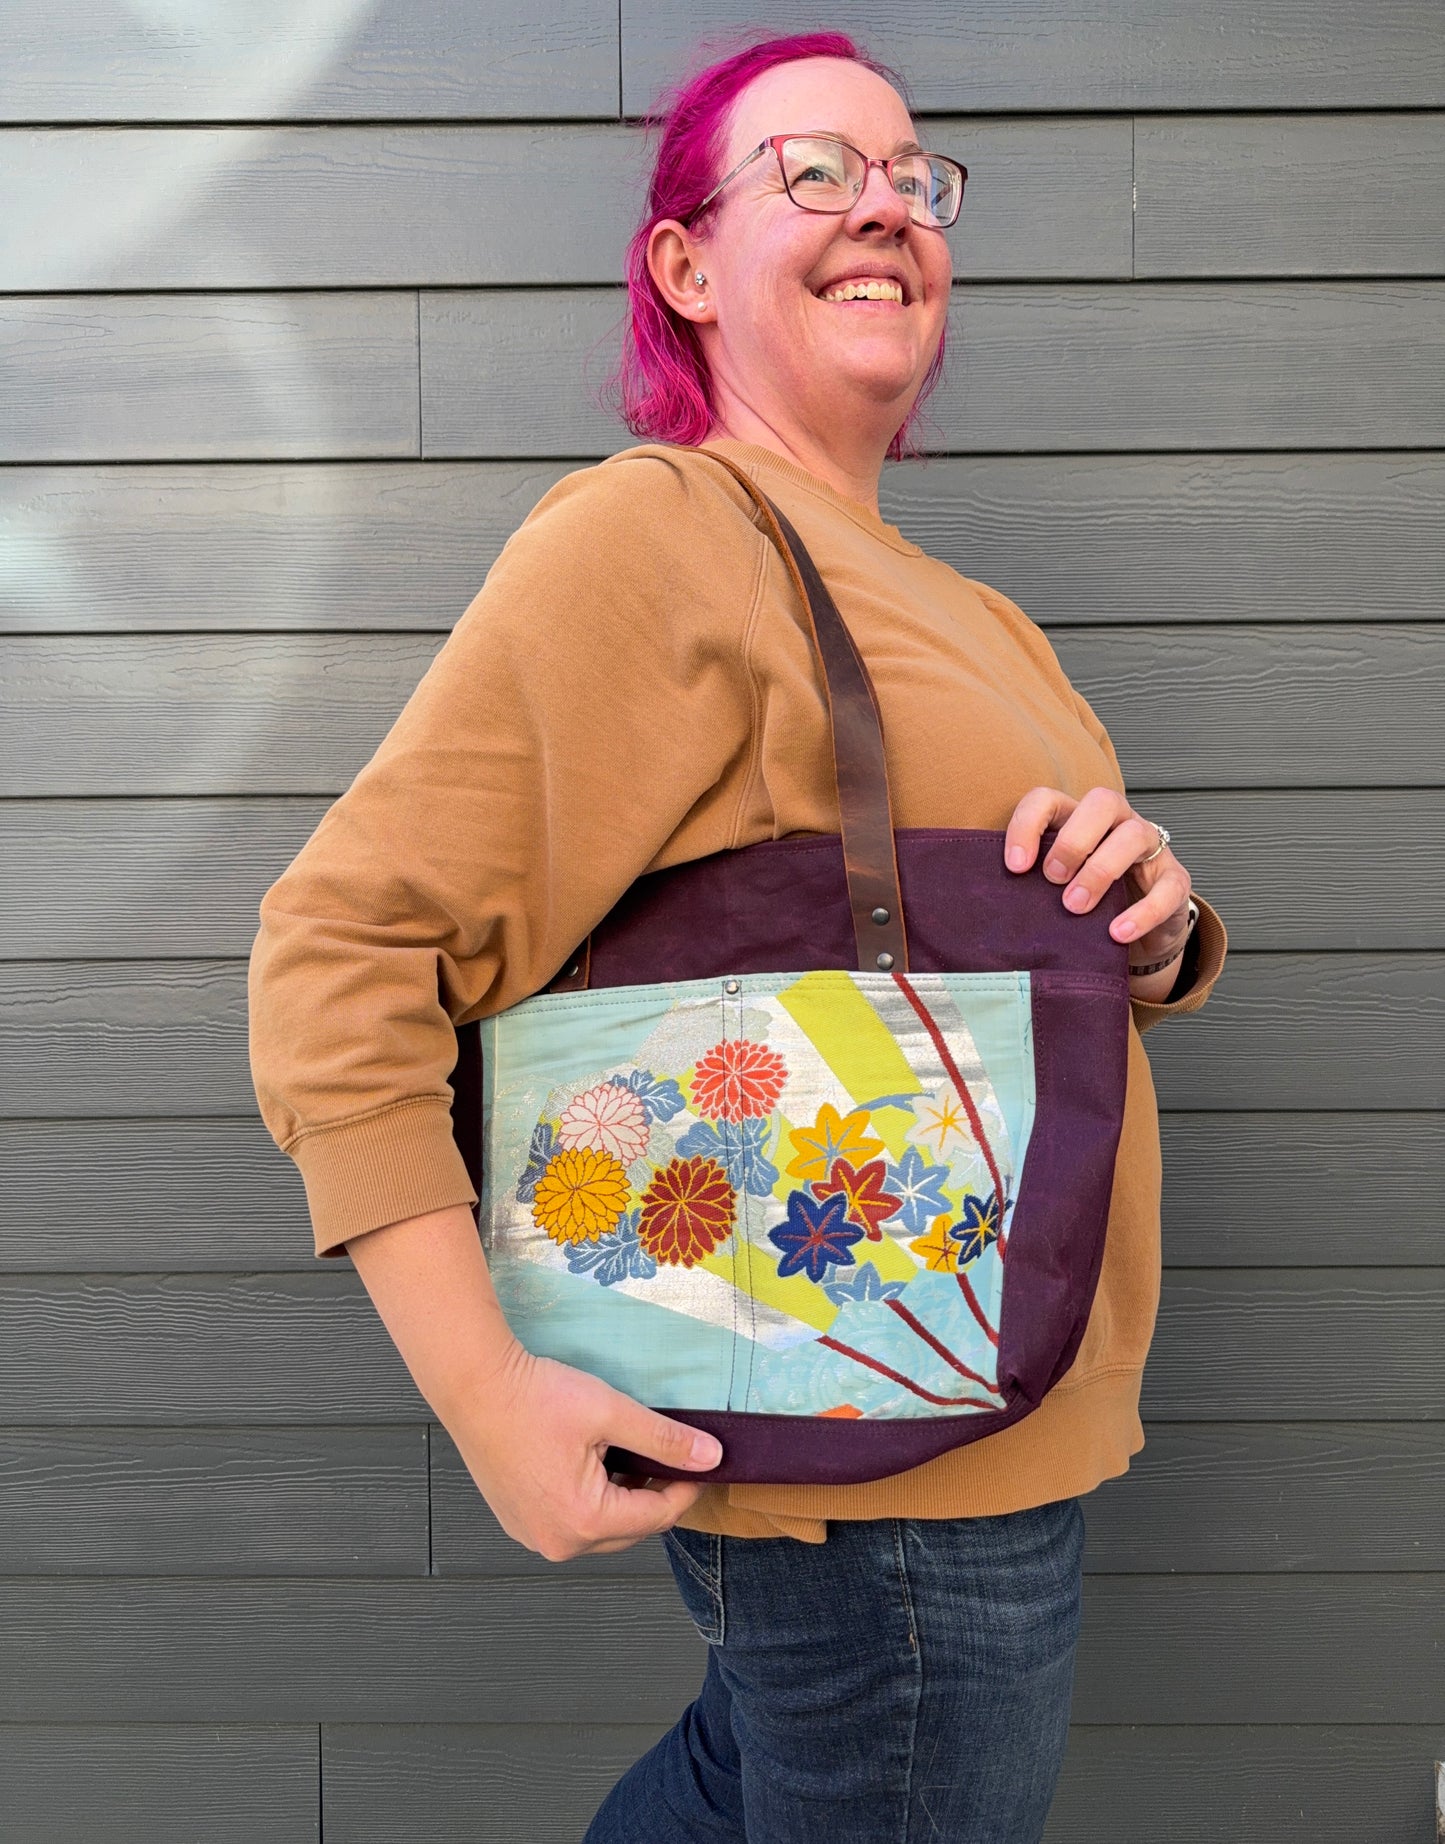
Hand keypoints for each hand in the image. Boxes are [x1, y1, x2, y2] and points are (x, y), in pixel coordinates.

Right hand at [447, 1339, 723, 1561]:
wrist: (476, 1386)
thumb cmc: (535, 1398)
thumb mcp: (611, 1412)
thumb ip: (664, 1440)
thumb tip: (709, 1458)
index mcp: (584, 1521)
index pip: (657, 1517)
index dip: (686, 1489)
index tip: (700, 1463)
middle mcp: (557, 1542)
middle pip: (630, 1529)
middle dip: (653, 1496)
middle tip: (667, 1456)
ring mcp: (532, 1535)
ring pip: (600, 1529)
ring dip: (622, 1500)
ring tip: (628, 1455)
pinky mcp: (518, 1521)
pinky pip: (571, 1522)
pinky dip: (591, 1501)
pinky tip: (593, 1464)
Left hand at [1004, 786, 1193, 978]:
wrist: (1133, 930)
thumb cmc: (1084, 900)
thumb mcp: (1053, 887)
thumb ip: (1028, 883)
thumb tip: (989, 900)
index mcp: (1076, 817)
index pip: (1048, 799)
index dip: (1028, 825)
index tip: (1016, 866)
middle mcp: (1115, 822)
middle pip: (1100, 802)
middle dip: (1073, 840)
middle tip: (1052, 879)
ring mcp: (1149, 848)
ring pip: (1133, 836)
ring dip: (1101, 870)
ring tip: (1075, 906)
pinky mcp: (1174, 881)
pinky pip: (1166, 888)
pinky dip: (1142, 912)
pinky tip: (1117, 933)